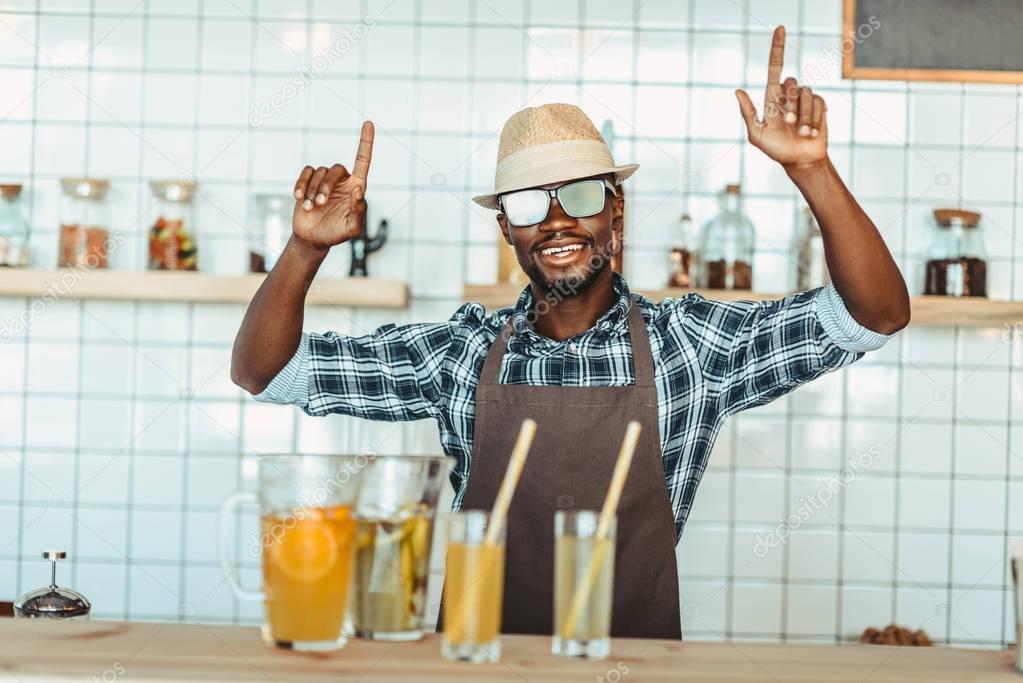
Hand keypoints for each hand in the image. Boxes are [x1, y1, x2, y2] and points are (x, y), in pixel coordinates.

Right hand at [291, 120, 374, 250]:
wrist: (313, 239)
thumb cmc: (336, 234)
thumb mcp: (352, 228)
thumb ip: (359, 212)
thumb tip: (360, 190)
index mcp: (356, 187)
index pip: (363, 160)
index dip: (366, 142)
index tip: (369, 123)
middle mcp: (342, 181)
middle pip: (336, 169)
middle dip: (326, 186)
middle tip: (319, 204)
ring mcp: (324, 180)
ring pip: (319, 172)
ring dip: (312, 191)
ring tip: (310, 208)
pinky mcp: (308, 182)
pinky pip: (306, 173)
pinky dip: (301, 185)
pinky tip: (299, 199)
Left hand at [735, 27, 826, 170]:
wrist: (800, 161)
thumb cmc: (776, 150)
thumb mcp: (756, 135)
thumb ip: (748, 114)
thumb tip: (737, 90)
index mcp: (772, 99)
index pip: (775, 68)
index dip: (777, 48)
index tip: (780, 28)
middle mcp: (789, 95)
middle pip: (791, 82)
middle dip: (790, 102)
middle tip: (787, 121)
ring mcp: (805, 100)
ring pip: (806, 92)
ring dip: (803, 115)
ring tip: (800, 132)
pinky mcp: (820, 106)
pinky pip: (819, 102)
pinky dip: (814, 118)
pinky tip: (811, 132)